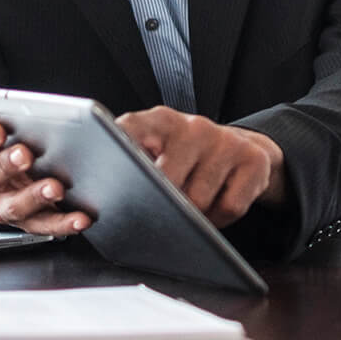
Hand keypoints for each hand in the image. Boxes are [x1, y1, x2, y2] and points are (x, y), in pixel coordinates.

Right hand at [0, 120, 90, 235]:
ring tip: (55, 188)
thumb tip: (63, 114)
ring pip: (14, 206)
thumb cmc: (20, 144)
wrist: (16, 174)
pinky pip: (43, 225)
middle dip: (7, 164)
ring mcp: (4, 204)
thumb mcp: (20, 127)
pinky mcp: (27, 222)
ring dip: (35, 197)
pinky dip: (63, 223)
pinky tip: (81, 218)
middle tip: (25, 154)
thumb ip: (31, 120)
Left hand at [116, 107, 285, 226]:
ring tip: (192, 209)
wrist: (244, 149)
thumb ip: (128, 167)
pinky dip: (220, 219)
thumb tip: (86, 210)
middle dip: (162, 204)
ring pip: (199, 199)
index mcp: (159, 120)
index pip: (130, 130)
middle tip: (160, 212)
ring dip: (193, 216)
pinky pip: (230, 206)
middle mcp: (193, 125)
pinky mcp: (254, 159)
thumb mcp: (156, 153)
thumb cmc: (186, 160)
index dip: (116, 150)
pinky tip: (217, 207)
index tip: (105, 171)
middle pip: (167, 180)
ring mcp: (226, 140)